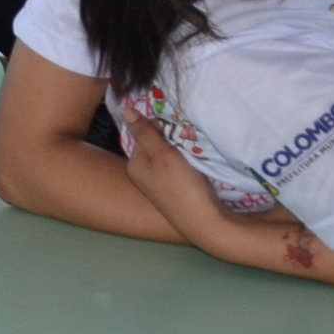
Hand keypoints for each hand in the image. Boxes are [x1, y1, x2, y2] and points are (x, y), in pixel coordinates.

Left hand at [120, 107, 308, 267]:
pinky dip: (188, 161)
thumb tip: (125, 109)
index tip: (177, 120)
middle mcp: (144, 175)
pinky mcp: (178, 191)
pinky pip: (180, 168)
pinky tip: (199, 161)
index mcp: (135, 165)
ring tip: (195, 144)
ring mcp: (161, 184)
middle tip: (188, 132)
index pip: (143, 133)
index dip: (160, 124)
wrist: (209, 225)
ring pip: (170, 156)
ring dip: (181, 149)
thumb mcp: (163, 156)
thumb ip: (145, 133)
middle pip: (156, 145)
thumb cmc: (183, 189)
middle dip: (171, 137)